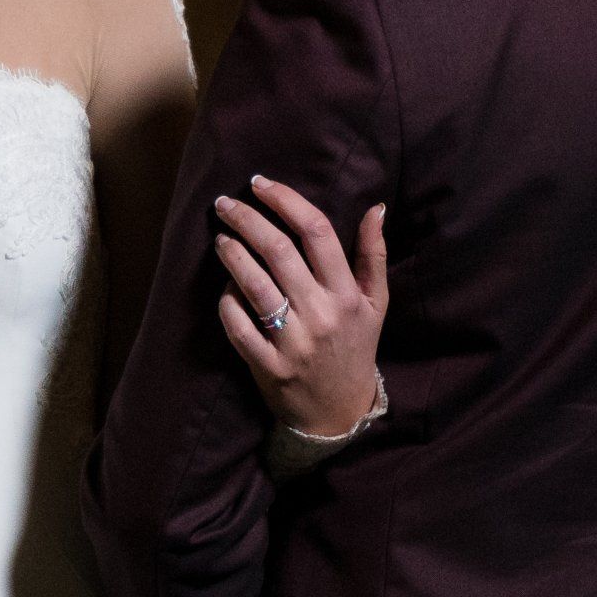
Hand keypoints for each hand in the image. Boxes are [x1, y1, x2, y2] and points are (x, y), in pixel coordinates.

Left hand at [215, 176, 388, 434]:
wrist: (338, 413)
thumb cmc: (355, 348)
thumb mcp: (376, 304)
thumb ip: (373, 255)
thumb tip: (375, 207)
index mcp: (347, 294)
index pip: (317, 232)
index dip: (286, 201)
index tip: (260, 183)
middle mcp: (321, 315)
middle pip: (279, 252)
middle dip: (247, 219)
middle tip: (224, 204)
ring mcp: (293, 343)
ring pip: (254, 285)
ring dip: (231, 255)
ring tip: (220, 238)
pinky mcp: (268, 367)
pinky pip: (238, 325)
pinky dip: (227, 301)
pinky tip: (224, 285)